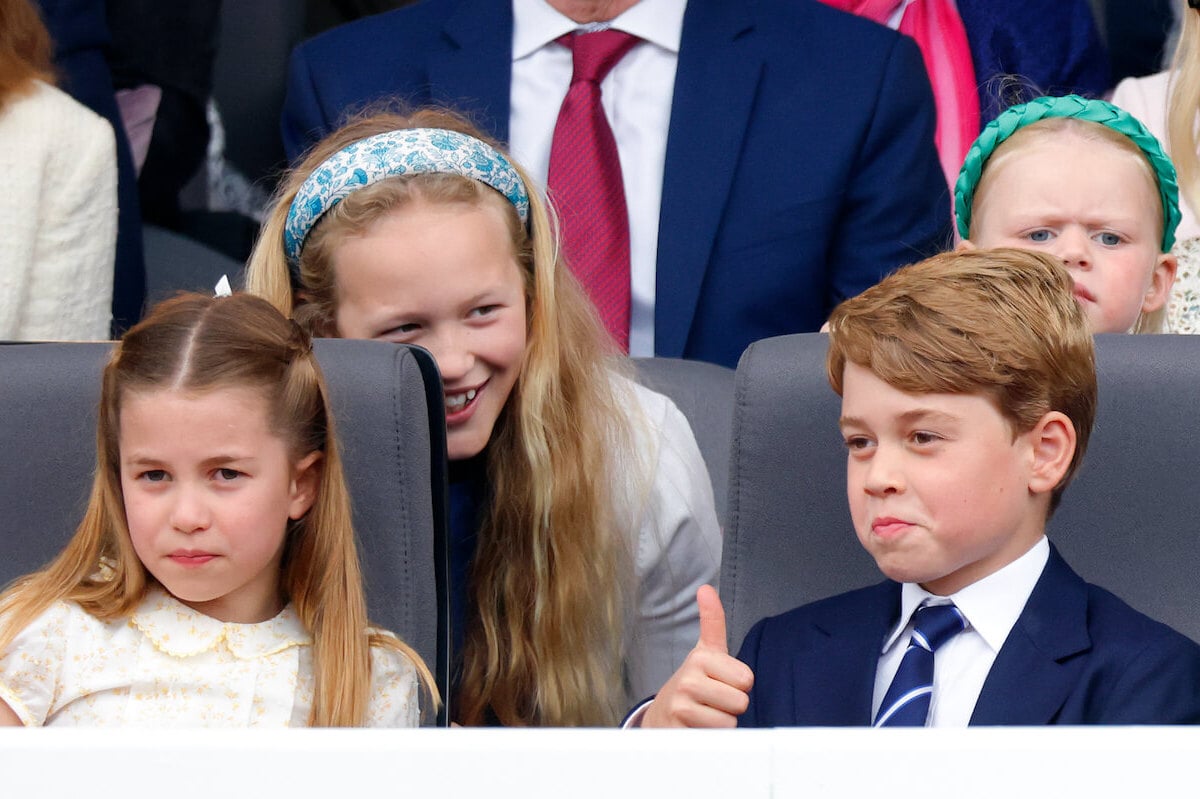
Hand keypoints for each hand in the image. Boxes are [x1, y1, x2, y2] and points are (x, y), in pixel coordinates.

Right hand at [641, 585, 753, 727]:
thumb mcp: (705, 652)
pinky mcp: (679, 729)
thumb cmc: (692, 683)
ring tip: (705, 714)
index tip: (721, 681)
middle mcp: (688, 679)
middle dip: (731, 706)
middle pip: (740, 701)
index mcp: (701, 658)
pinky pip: (716, 736)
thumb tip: (706, 589)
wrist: (662, 715)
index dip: (738, 685)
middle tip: (713, 701)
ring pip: (729, 721)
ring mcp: (681, 705)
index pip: (746, 679)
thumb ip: (712, 621)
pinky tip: (698, 727)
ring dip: (721, 723)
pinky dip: (712, 736)